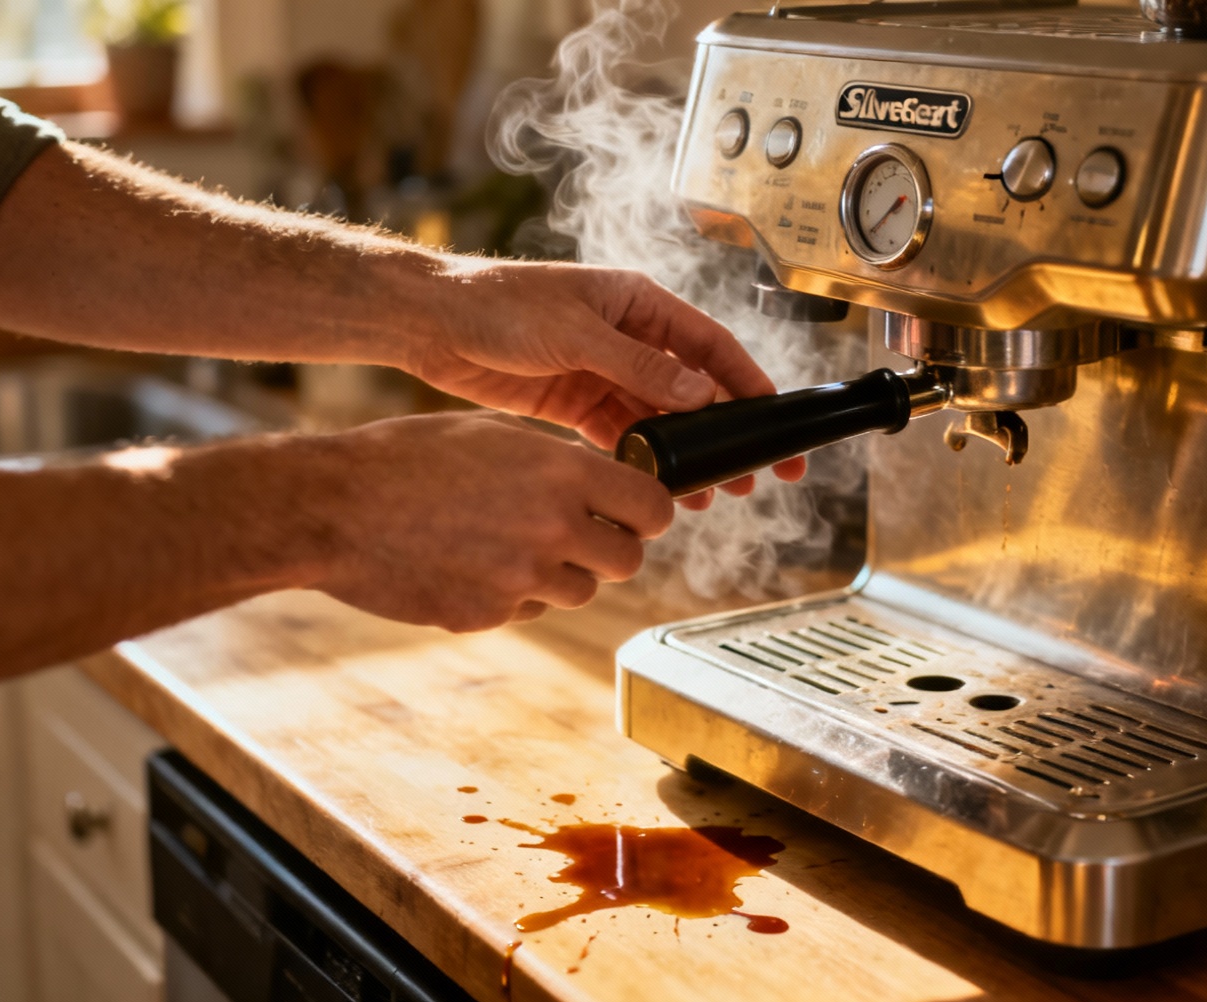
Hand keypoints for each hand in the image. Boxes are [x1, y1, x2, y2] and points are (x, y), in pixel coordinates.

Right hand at [308, 413, 673, 628]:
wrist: (332, 510)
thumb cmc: (404, 458)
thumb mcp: (491, 431)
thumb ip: (557, 458)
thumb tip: (605, 477)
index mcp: (560, 474)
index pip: (653, 508)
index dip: (647, 511)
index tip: (634, 510)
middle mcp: (551, 530)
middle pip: (628, 560)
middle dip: (611, 547)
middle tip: (579, 530)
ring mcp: (520, 580)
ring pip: (582, 590)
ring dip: (563, 572)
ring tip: (512, 540)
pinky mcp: (488, 615)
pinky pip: (531, 609)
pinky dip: (517, 592)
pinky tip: (475, 561)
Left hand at [402, 259, 806, 507]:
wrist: (430, 324)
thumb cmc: (498, 304)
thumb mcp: (576, 333)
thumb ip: (638, 366)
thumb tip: (701, 393)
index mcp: (637, 303)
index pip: (710, 346)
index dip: (747, 382)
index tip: (776, 419)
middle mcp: (627, 337)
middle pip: (692, 389)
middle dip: (725, 432)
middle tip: (754, 474)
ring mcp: (602, 372)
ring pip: (660, 420)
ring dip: (686, 455)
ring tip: (711, 493)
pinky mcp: (575, 403)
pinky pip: (622, 436)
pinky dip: (643, 461)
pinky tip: (662, 487)